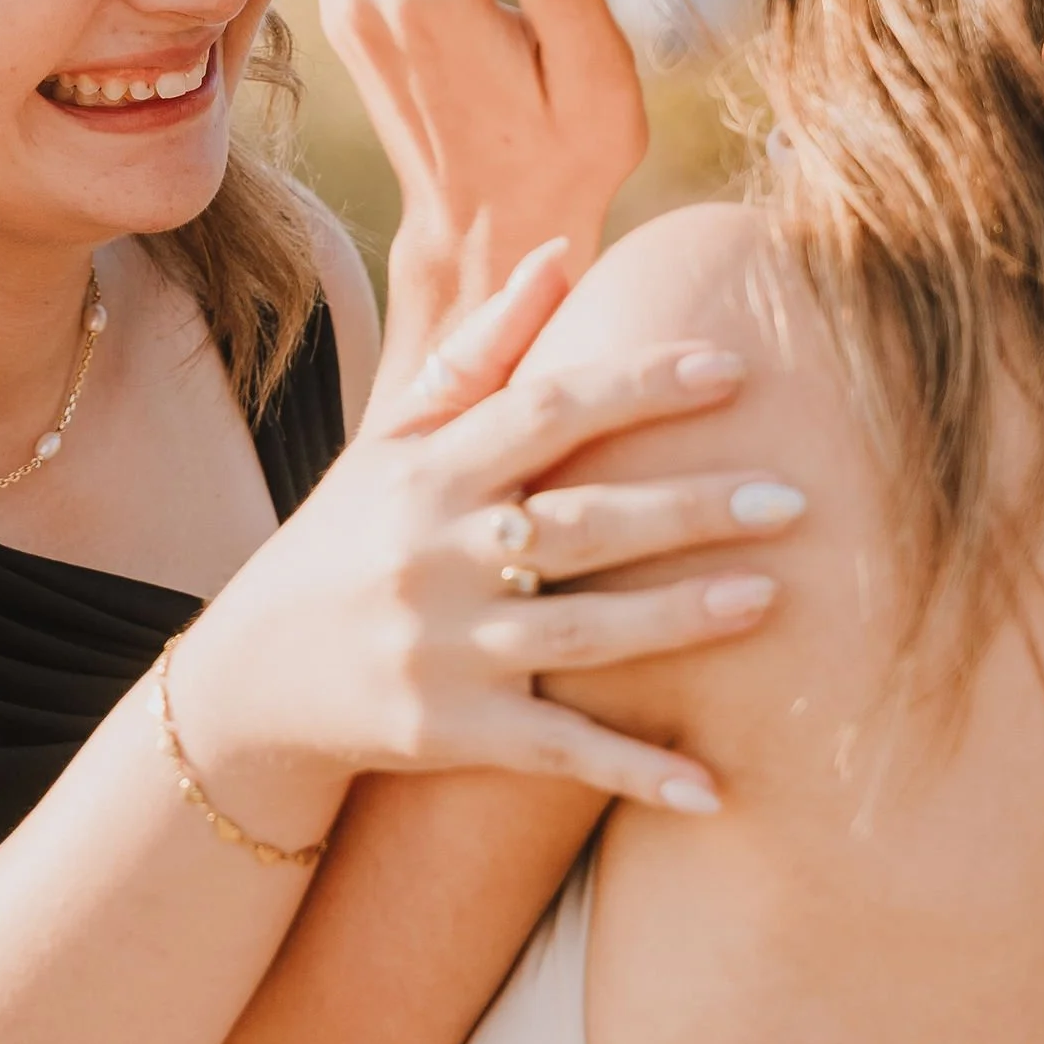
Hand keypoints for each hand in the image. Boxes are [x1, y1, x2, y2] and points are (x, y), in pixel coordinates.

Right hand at [171, 244, 799, 815]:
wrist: (249, 682)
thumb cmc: (341, 543)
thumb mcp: (390, 443)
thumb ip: (478, 353)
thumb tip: (558, 254)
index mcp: (428, 475)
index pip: (543, 413)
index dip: (636, 384)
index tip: (730, 367)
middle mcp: (434, 558)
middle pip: (581, 524)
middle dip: (689, 509)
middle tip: (794, 497)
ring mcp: (444, 651)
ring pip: (582, 635)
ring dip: (680, 620)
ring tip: (772, 597)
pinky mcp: (451, 733)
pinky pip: (558, 751)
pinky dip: (635, 771)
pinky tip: (715, 789)